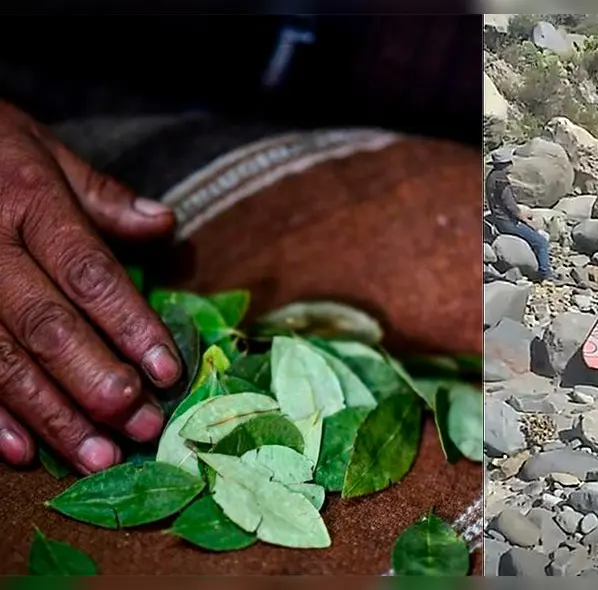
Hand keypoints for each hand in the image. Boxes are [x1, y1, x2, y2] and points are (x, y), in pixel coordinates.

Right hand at [0, 102, 181, 473]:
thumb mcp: (42, 150)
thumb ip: (101, 194)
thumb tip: (164, 225)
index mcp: (28, 202)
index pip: (89, 272)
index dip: (130, 325)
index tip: (169, 370)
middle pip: (46, 325)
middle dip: (96, 381)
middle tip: (141, 424)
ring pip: (2, 360)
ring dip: (51, 415)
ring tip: (98, 454)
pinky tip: (20, 452)